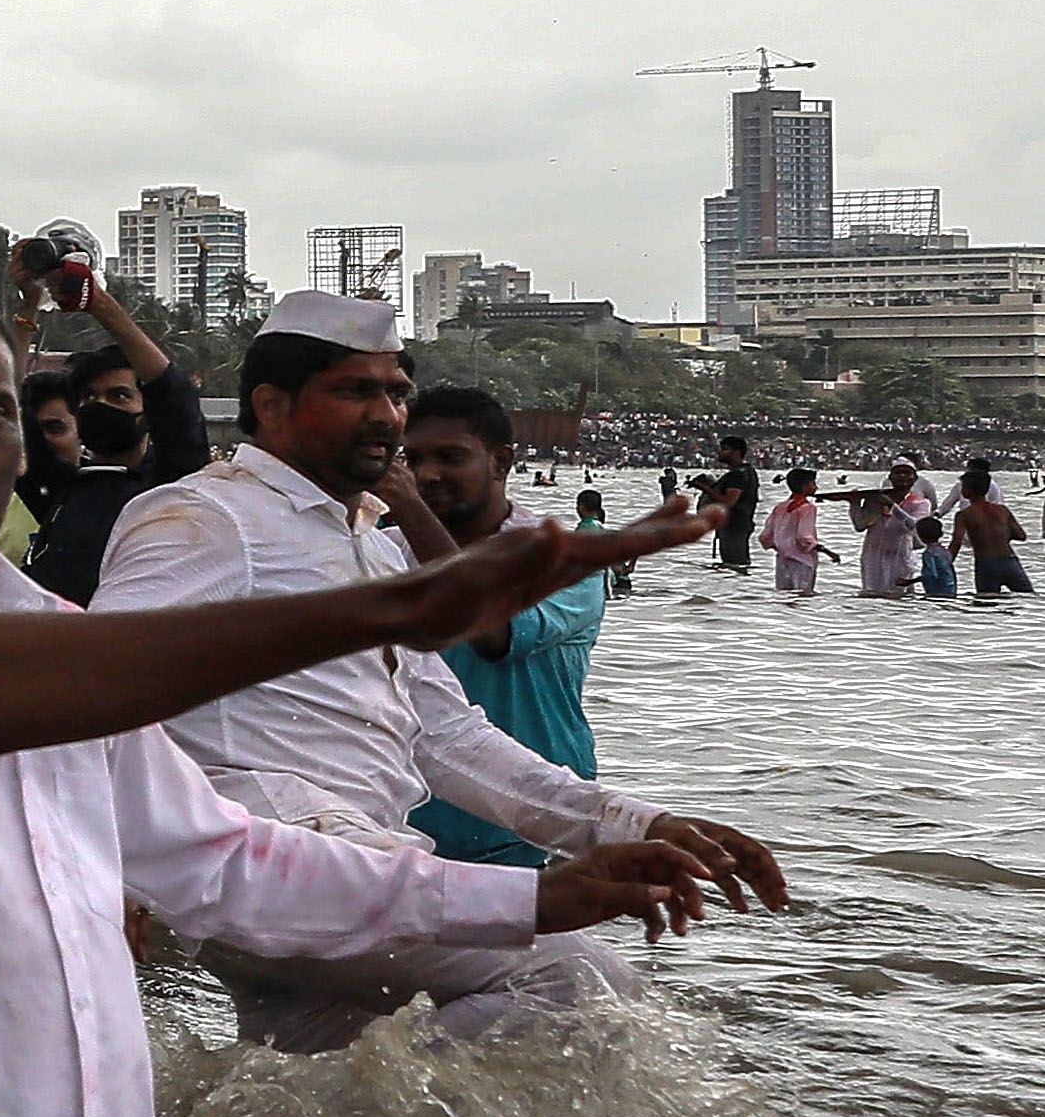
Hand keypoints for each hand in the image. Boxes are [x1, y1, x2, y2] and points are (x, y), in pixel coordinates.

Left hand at [362, 504, 697, 651]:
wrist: (402, 609)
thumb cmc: (438, 600)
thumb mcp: (480, 583)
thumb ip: (519, 559)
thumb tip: (557, 529)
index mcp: (547, 556)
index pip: (615, 544)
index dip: (660, 533)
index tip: (700, 518)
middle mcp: (547, 554)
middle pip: (618, 537)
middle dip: (666, 525)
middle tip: (714, 508)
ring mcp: (538, 564)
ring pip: (603, 546)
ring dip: (644, 531)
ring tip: (681, 511)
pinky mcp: (526, 577)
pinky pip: (578, 561)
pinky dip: (605, 551)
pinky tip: (609, 543)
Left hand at [535, 839, 716, 939]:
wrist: (532, 911)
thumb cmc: (556, 895)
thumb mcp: (592, 894)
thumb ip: (629, 893)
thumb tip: (666, 893)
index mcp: (618, 854)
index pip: (660, 850)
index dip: (686, 860)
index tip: (709, 875)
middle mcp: (626, 867)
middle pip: (667, 874)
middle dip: (686, 893)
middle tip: (698, 915)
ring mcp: (625, 884)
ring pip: (661, 894)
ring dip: (674, 912)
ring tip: (680, 933)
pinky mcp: (621, 902)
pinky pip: (647, 910)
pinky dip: (654, 923)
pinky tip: (653, 939)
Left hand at [622, 806, 789, 911]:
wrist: (646, 833)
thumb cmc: (666, 831)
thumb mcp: (685, 838)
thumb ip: (707, 851)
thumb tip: (731, 865)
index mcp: (725, 836)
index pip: (757, 852)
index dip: (771, 869)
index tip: (782, 887)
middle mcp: (727, 847)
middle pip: (756, 866)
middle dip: (770, 885)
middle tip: (782, 905)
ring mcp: (719, 859)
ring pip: (745, 876)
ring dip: (759, 892)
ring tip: (772, 910)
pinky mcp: (708, 870)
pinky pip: (728, 884)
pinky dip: (737, 896)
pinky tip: (743, 909)